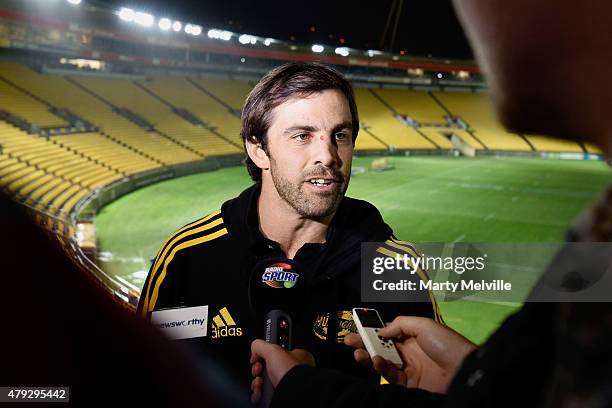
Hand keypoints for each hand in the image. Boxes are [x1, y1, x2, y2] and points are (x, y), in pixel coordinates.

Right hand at [250, 340, 314, 403]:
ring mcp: (287, 384)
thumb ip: (261, 345)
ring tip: (259, 382)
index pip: (277, 351)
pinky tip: (259, 391)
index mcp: (297, 356)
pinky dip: (259, 392)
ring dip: (257, 381)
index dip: (265, 353)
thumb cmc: (292, 372)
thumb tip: (254, 348)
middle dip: (259, 369)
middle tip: (258, 370)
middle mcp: (294, 370)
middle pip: (268, 367)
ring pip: (266, 381)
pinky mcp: (281, 395)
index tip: (258, 356)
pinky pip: (265, 393)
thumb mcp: (273, 350)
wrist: (294, 395)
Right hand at [345, 316, 475, 392]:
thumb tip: (382, 330)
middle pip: (382, 348)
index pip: (389, 333)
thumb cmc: (449, 345)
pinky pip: (391, 376)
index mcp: (415, 337)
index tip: (360, 327)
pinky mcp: (410, 386)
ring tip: (358, 352)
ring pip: (383, 363)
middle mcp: (411, 353)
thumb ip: (401, 324)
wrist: (465, 372)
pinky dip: (381, 368)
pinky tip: (376, 361)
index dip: (374, 330)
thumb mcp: (425, 325)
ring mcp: (410, 370)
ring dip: (369, 356)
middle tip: (349, 340)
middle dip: (365, 343)